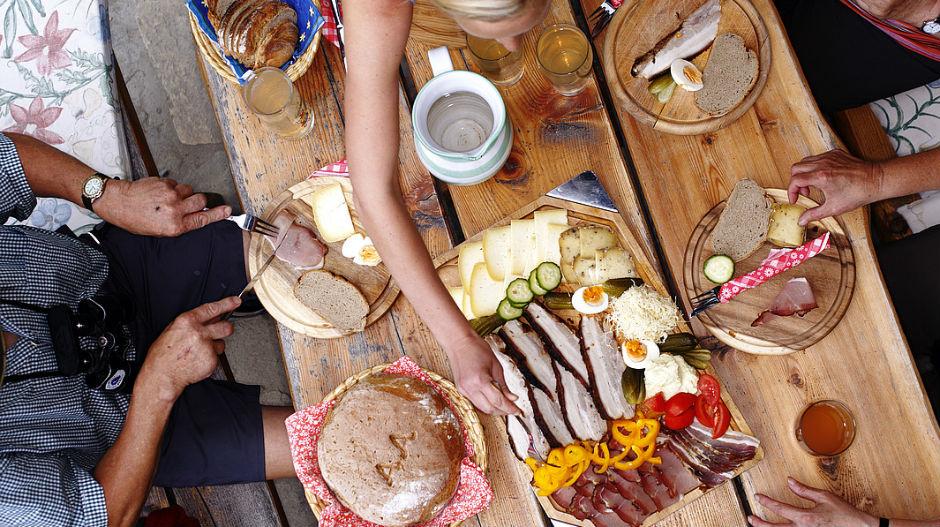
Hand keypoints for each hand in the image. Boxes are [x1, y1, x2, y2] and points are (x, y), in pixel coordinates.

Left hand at [96, 177, 230, 236]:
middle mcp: (175, 211)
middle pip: (200, 200)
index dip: (217, 214)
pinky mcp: (164, 183)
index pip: (202, 219)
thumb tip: (195, 215)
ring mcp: (170, 195)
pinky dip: (169, 186)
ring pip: (188, 189)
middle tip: (186, 202)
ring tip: (166, 197)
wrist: (118, 202)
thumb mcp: (159, 230)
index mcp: (174, 226)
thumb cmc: (135, 219)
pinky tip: (158, 191)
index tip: (227, 210)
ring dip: (182, 192)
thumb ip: (179, 223)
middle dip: (196, 200)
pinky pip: (175, 182)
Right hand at [135, 296, 239, 401]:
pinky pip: (217, 357)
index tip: (235, 301)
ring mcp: (206, 347)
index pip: (212, 308)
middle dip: (226, 328)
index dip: (227, 304)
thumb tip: (209, 318)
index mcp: (187, 321)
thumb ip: (192, 322)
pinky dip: (209, 359)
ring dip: (214, 347)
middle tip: (221, 331)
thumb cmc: (163, 355)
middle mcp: (199, 332)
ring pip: (221, 344)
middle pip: (226, 326)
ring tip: (198, 352)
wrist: (161, 376)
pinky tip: (197, 361)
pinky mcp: (211, 360)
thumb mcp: (172, 330)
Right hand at [447, 333, 520, 415]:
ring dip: (494, 409)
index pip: (498, 401)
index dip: (510, 408)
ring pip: (481, 407)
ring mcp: (463, 390)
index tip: (518, 411)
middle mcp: (470, 388)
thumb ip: (503, 385)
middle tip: (513, 409)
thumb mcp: (496, 366)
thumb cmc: (477, 348)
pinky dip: (485, 403)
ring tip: (504, 406)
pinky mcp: (460, 389)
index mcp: (480, 380)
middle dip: (503, 411)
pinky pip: (474, 402)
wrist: (458, 342)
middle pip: (489, 408)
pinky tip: (492, 401)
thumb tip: (512, 398)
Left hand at [748, 477, 877, 526]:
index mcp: (805, 517)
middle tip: (751, 518)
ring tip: (759, 526)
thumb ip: (804, 490)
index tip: (757, 497)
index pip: (779, 508)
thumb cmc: (845, 514)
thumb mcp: (824, 497)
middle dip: (760, 524)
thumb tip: (789, 481)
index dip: (766, 502)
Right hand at [787, 149, 882, 225]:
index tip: (795, 199)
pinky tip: (823, 177)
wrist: (876, 180)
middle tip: (804, 192)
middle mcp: (823, 164)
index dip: (791, 191)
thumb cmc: (858, 193)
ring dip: (804, 174)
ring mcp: (829, 157)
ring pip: (805, 161)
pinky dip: (815, 167)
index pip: (795, 180)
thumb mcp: (834, 208)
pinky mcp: (835, 153)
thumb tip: (802, 220)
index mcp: (821, 177)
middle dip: (796, 181)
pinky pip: (817, 157)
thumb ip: (814, 214)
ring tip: (814, 185)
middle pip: (796, 168)